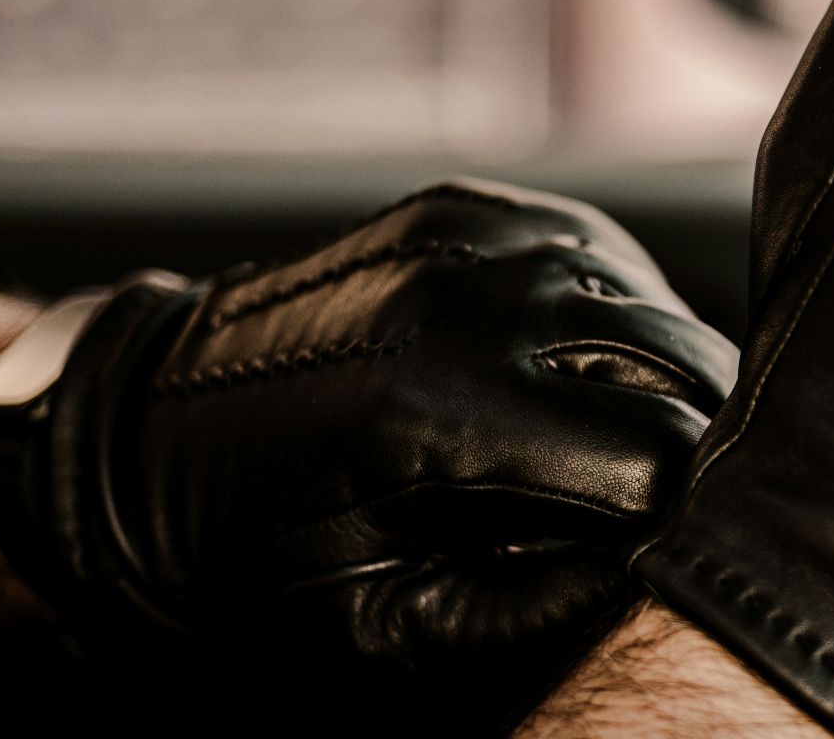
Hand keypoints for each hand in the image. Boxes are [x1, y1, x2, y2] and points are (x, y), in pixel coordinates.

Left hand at [0, 179, 734, 732]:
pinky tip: (562, 365)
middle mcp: (469, 302)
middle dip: (689, 439)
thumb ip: (533, 612)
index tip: (661, 545)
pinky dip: (608, 313)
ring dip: (657, 374)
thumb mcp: (386, 629)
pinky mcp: (470, 204)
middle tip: (651, 501)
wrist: (143, 440)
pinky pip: (597, 256)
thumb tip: (654, 577)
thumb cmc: (258, 555)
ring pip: (652, 304)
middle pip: (679, 364)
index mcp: (445, 415)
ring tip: (602, 436)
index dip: (679, 512)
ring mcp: (474, 237)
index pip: (657, 454)